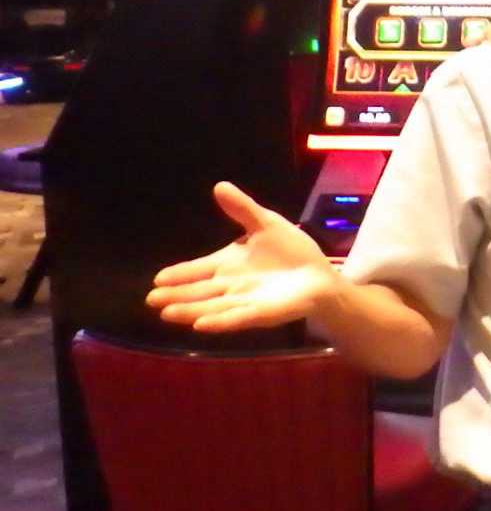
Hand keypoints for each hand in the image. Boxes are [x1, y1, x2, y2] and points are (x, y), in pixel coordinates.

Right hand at [146, 182, 340, 332]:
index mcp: (228, 264)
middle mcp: (230, 285)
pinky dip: (220, 321)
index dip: (179, 274)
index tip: (158, 278)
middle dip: (176, 295)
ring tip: (167, 313)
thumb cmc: (291, 251)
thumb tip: (220, 186)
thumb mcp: (266, 224)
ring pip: (212, 306)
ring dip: (190, 310)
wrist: (319, 275)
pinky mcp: (261, 314)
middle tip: (152, 299)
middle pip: (199, 291)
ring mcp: (244, 301)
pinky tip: (201, 325)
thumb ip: (243, 210)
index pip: (198, 269)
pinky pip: (237, 318)